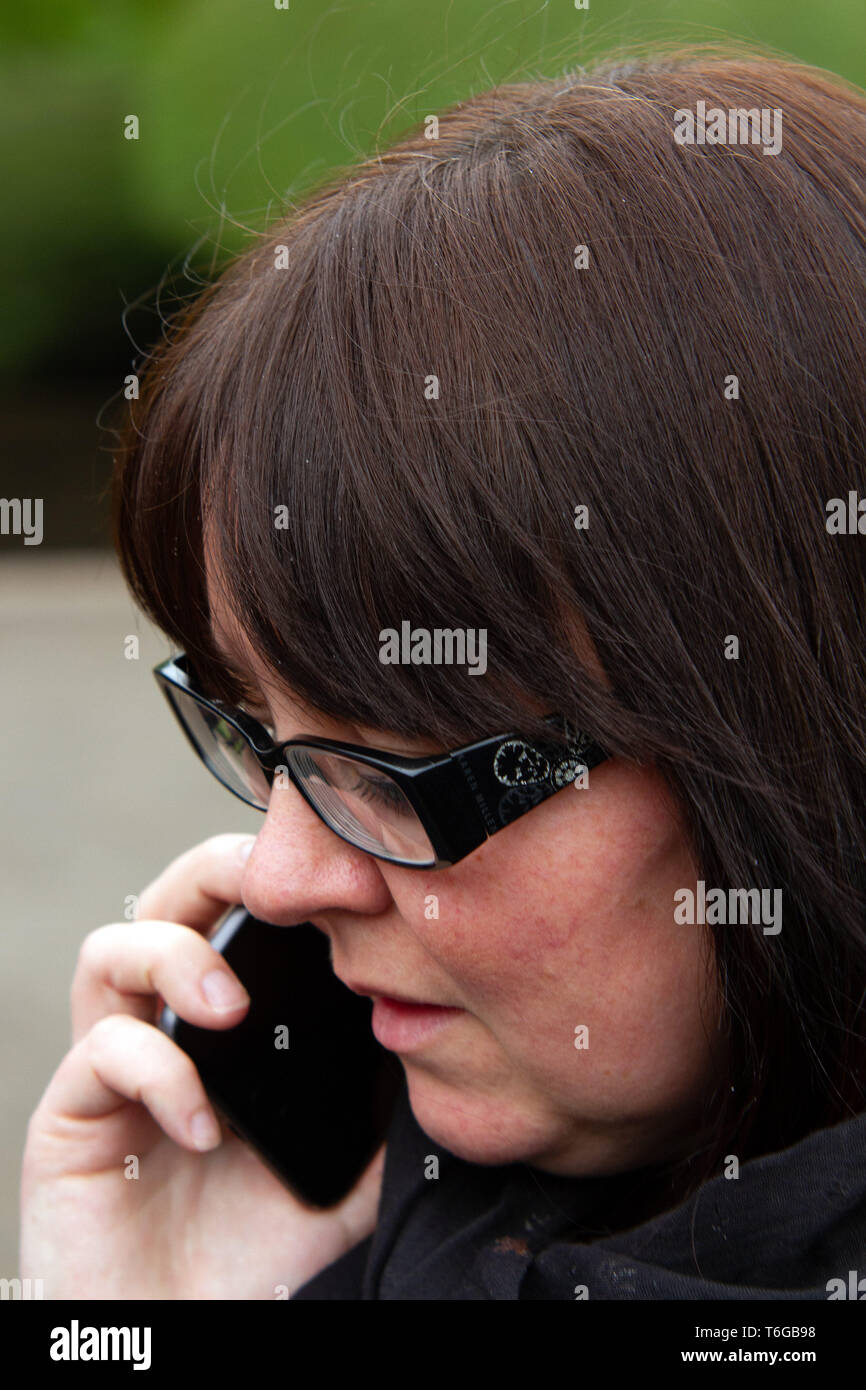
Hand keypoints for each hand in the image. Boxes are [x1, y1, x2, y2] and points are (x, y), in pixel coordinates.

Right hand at [20, 834, 384, 1298]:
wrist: (200, 1331)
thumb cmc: (269, 1244)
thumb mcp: (354, 1156)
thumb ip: (384, 1088)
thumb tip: (434, 1016)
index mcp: (229, 1019)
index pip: (239, 910)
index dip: (275, 872)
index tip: (335, 870)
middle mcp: (166, 1025)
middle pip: (167, 900)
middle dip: (214, 872)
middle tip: (268, 888)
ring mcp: (112, 1067)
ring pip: (110, 953)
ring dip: (173, 958)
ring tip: (229, 1010)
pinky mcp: (70, 1118)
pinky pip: (100, 1054)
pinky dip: (157, 1074)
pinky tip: (204, 1129)